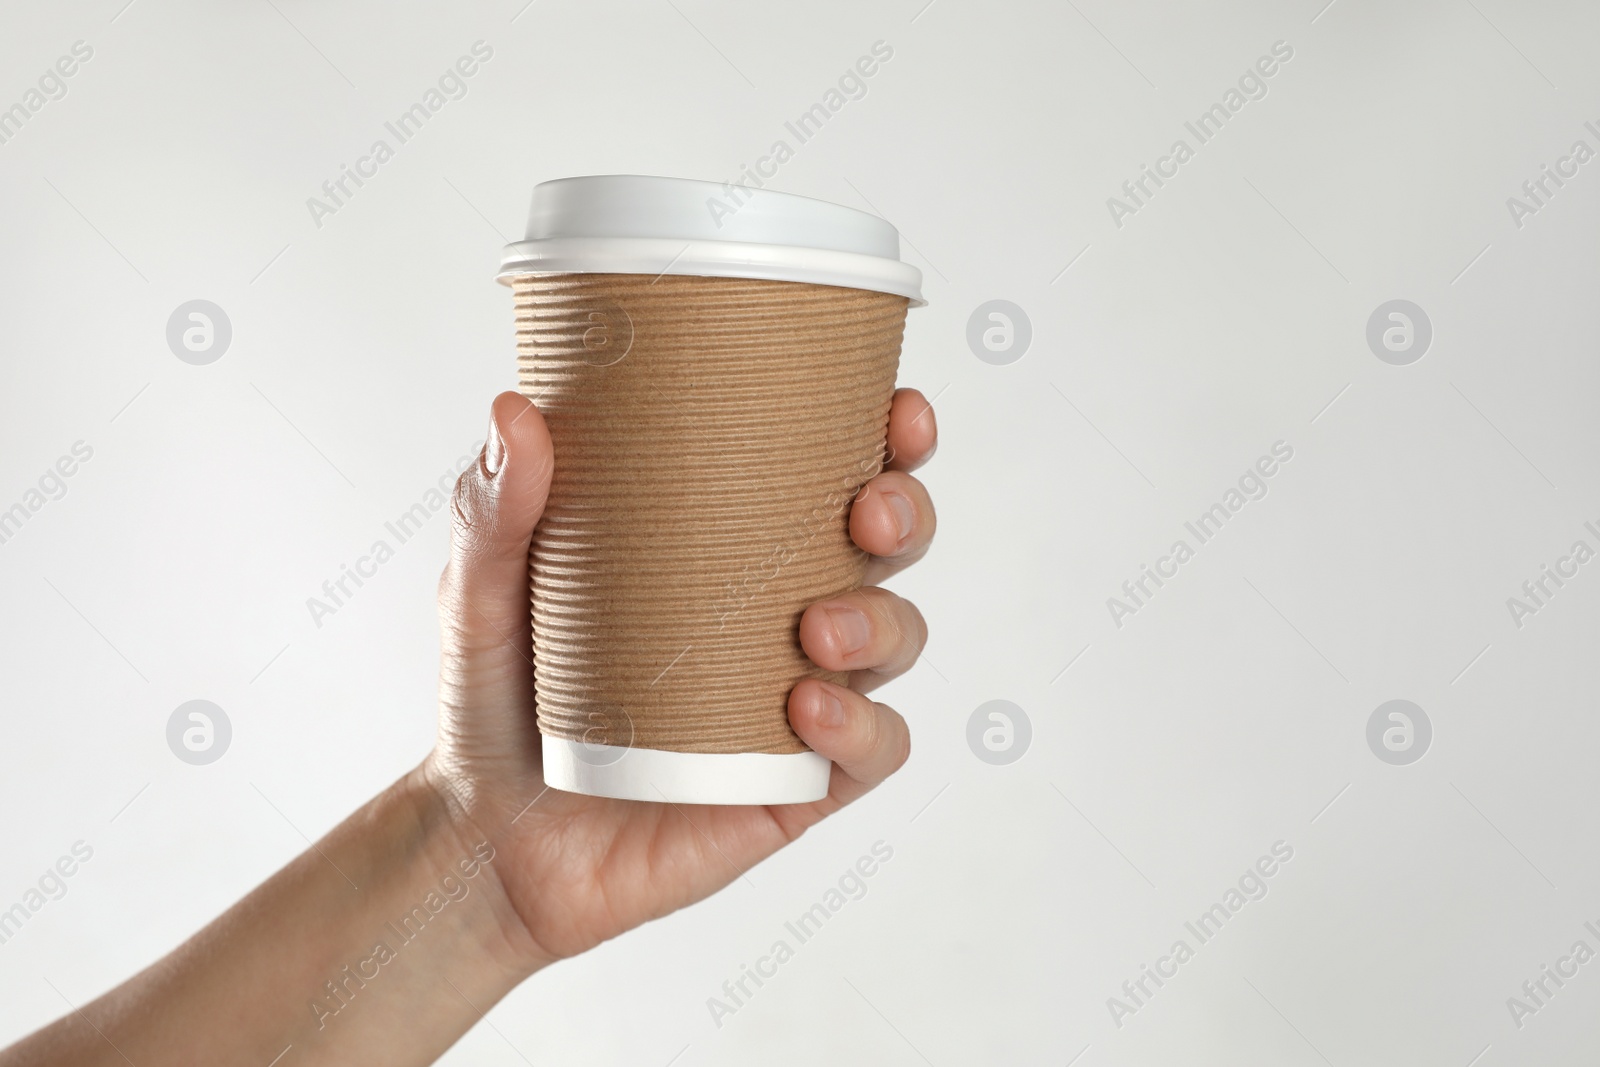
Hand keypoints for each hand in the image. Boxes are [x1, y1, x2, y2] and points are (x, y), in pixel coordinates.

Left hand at [421, 387, 937, 968]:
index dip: (890, 439)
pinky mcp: (797, 784)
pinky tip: (808, 710)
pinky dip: (862, 726)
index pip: (832, 474)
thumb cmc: (496, 703)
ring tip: (816, 629)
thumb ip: (493, 513)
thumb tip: (514, 412)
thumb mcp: (482, 597)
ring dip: (881, 619)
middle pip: (889, 546)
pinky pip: (872, 751)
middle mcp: (781, 613)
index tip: (898, 410)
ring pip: (896, 639)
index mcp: (731, 547)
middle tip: (866, 511)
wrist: (488, 844)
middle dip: (907, 515)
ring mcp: (797, 700)